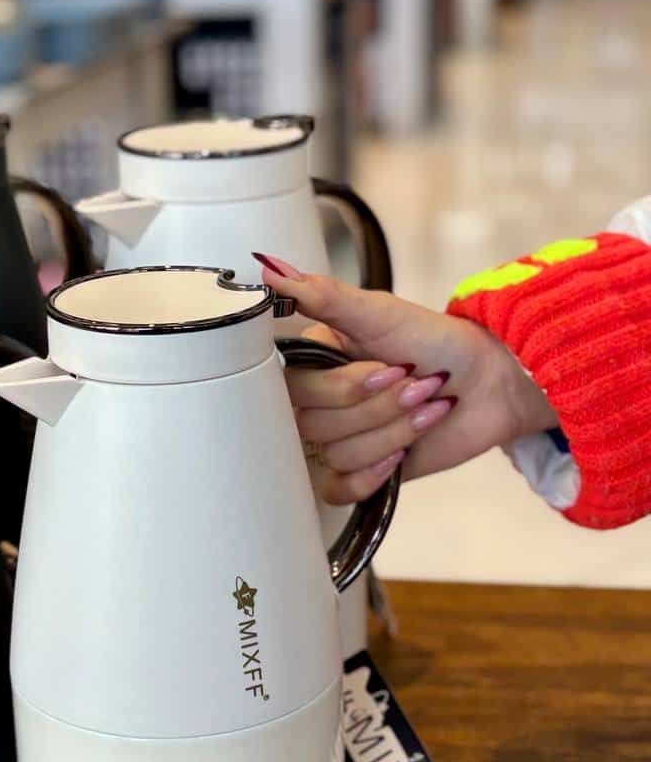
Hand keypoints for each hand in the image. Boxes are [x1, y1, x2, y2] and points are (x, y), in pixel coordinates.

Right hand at [255, 254, 557, 502]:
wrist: (490, 383)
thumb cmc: (436, 341)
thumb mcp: (379, 312)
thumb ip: (322, 295)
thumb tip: (271, 271)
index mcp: (315, 361)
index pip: (295, 389)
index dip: (345, 387)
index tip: (389, 368)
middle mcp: (321, 402)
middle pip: (316, 425)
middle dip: (380, 407)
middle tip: (417, 383)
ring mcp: (340, 438)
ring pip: (337, 455)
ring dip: (393, 433)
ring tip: (425, 409)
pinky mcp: (361, 472)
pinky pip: (340, 490)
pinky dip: (373, 475)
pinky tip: (402, 453)